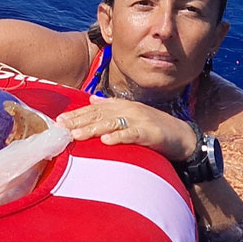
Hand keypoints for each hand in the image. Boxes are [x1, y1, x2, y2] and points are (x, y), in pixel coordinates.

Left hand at [56, 96, 197, 160]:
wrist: (183, 137)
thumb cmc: (154, 128)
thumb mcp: (131, 115)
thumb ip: (112, 107)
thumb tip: (93, 100)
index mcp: (122, 107)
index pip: (94, 110)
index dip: (76, 115)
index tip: (58, 121)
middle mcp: (128, 110)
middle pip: (99, 115)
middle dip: (78, 121)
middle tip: (60, 128)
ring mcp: (140, 120)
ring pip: (112, 123)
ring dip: (92, 129)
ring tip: (76, 135)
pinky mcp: (150, 133)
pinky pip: (132, 134)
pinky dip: (119, 137)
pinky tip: (106, 141)